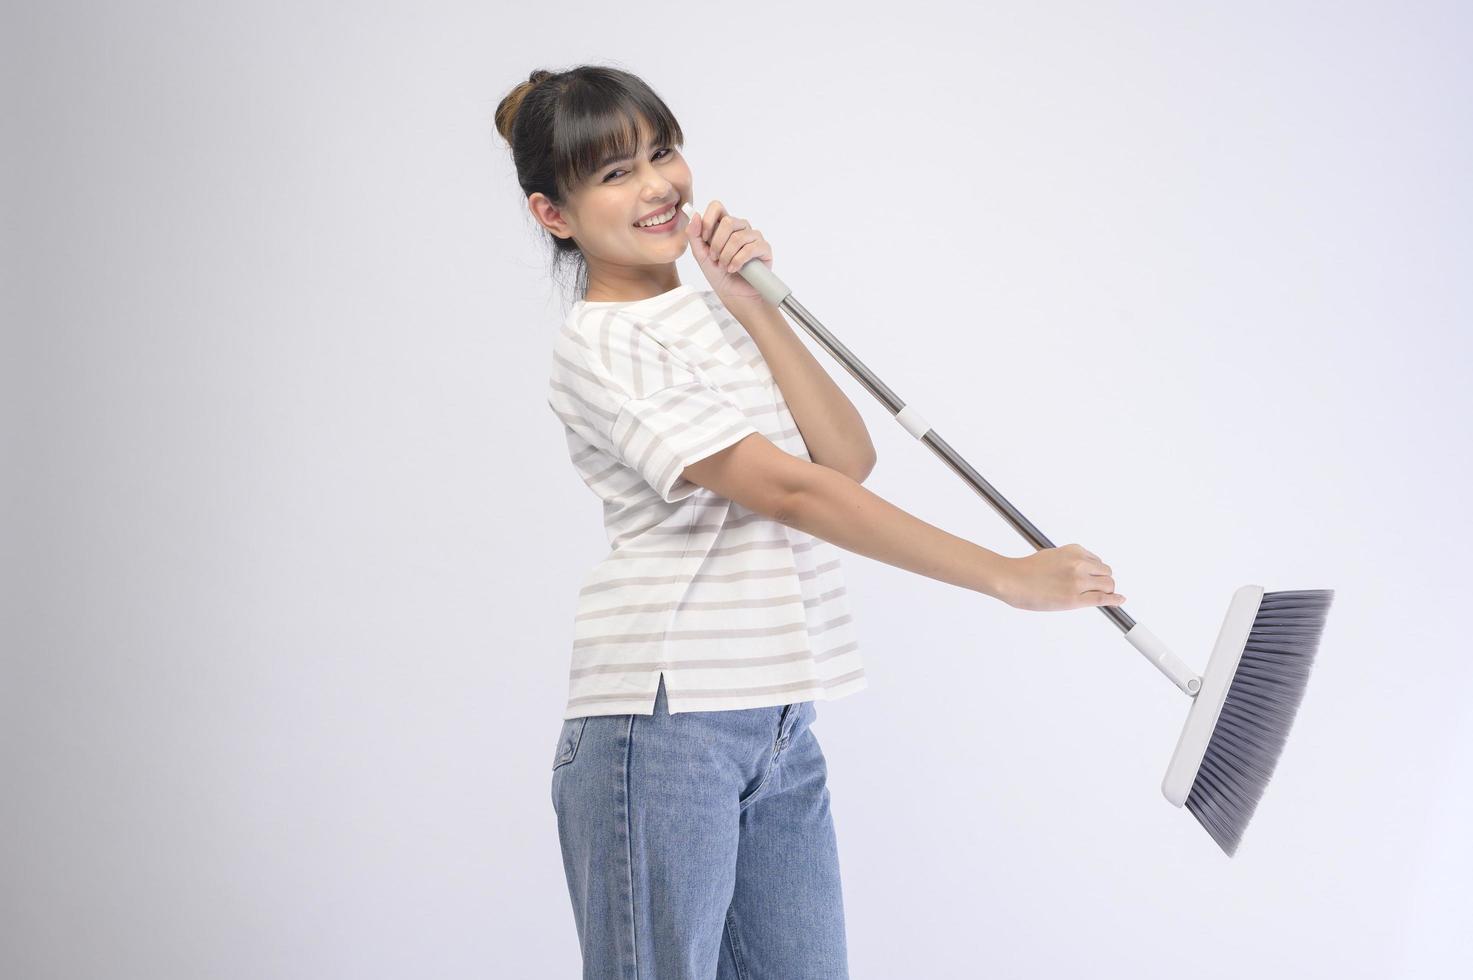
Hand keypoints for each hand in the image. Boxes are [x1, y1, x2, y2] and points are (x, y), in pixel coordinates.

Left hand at [686, 199, 773, 307]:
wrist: (734, 295)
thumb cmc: (719, 275)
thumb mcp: (701, 256)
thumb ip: (694, 236)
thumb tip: (695, 215)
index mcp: (725, 226)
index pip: (717, 207)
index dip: (709, 220)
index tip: (704, 239)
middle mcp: (740, 228)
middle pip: (728, 221)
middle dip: (717, 244)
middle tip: (715, 258)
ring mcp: (754, 237)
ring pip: (738, 237)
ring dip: (727, 256)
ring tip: (725, 267)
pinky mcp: (764, 248)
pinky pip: (750, 248)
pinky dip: (738, 261)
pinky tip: (734, 269)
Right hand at [1000, 543, 1125, 610]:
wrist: (1011, 580)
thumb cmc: (1026, 570)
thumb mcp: (1052, 556)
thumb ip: (1069, 561)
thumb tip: (1083, 572)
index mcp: (1074, 550)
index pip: (1096, 561)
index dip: (1096, 572)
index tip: (1095, 579)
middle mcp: (1079, 563)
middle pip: (1106, 572)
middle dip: (1103, 580)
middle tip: (1095, 589)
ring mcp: (1078, 581)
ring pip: (1108, 585)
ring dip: (1106, 590)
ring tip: (1099, 596)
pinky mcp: (1075, 598)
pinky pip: (1103, 598)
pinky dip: (1114, 600)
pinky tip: (1119, 601)